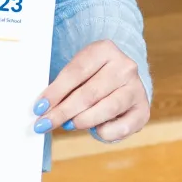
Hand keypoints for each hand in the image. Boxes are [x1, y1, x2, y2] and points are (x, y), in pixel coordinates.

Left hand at [32, 39, 148, 142]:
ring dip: (82, 121)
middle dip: (63, 111)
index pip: (75, 72)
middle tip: (45, 123)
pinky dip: (103, 132)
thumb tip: (43, 108)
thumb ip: (65, 85)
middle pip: (88, 93)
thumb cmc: (94, 74)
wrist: (124, 78)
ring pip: (105, 109)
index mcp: (105, 49)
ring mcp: (136, 88)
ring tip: (67, 125)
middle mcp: (124, 66)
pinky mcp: (143, 110)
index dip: (55, 91)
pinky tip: (93, 130)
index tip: (39, 107)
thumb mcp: (80, 69)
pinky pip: (121, 127)